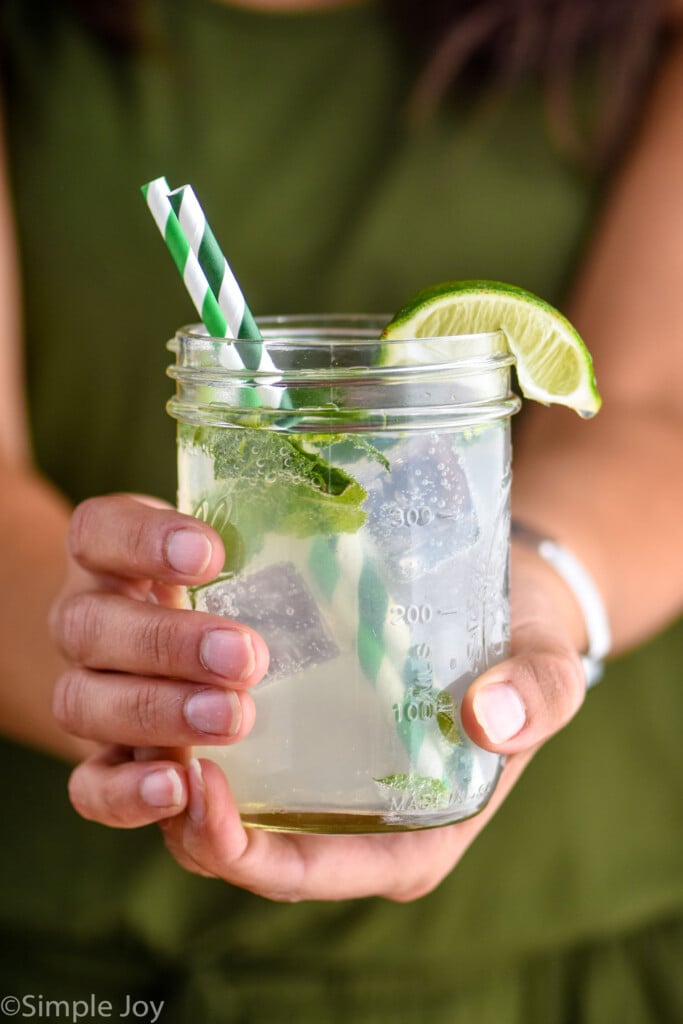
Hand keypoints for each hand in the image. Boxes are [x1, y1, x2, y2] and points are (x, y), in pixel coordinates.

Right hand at [50, 493, 268, 818]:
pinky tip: (181, 787)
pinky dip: (126, 791)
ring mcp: (89, 694)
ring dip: (156, 712)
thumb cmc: (251, 603)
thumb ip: (281, 556)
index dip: (141, 538)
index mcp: (118, 558)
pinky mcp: (105, 765)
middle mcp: (90, 622)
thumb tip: (365, 552)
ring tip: (232, 719)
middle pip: (87, 626)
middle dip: (166, 642)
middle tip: (244, 657)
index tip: (210, 554)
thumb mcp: (258, 566)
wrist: (208, 674)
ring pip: (81, 702)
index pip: (99, 531)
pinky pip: (89, 787)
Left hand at [52, 499, 586, 900]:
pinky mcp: (296, 737)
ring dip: (168, 769)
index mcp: (406, 841)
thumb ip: (536, 696)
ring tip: (141, 704)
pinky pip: (223, 752)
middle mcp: (349, 825)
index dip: (243, 854)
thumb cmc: (523, 647)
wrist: (503, 604)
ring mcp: (317, 783)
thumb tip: (490, 717)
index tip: (198, 789)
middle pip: (245, 850)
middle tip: (148, 738)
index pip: (306, 875)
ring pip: (219, 806)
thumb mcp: (547, 668)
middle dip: (184, 814)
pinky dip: (184, 724)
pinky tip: (164, 671)